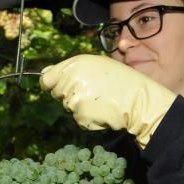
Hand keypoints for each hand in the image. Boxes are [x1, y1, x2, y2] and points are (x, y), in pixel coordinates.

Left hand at [39, 54, 175, 148]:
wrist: (138, 100)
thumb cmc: (121, 81)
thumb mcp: (97, 65)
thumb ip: (70, 69)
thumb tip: (44, 74)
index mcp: (75, 64)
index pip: (46, 79)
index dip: (51, 84)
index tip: (57, 87)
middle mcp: (72, 80)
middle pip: (57, 94)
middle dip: (69, 95)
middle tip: (91, 92)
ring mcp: (75, 99)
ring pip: (69, 107)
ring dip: (81, 107)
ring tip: (101, 101)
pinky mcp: (81, 116)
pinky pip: (79, 119)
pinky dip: (89, 118)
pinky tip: (102, 111)